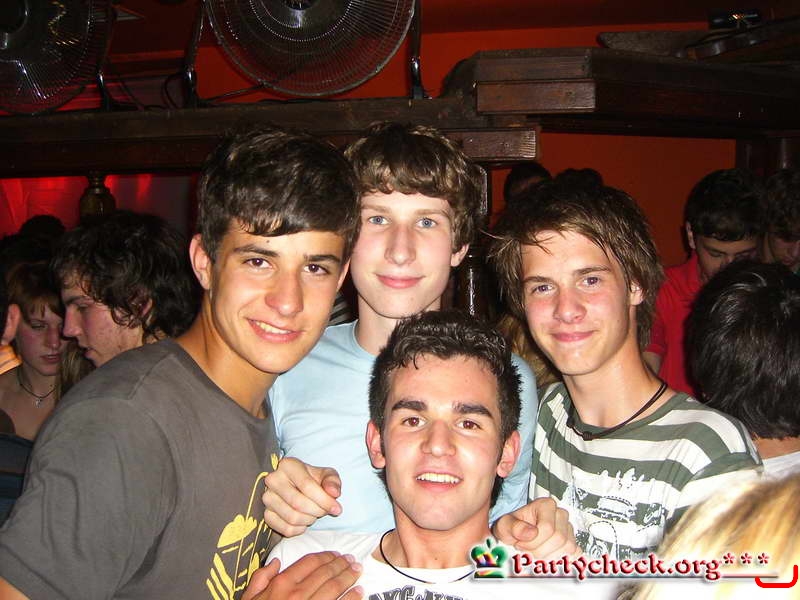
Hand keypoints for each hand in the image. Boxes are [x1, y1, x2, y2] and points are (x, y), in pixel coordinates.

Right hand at [242, 552, 362, 599]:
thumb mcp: (251, 598)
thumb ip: (261, 578)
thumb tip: (275, 563)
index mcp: (282, 584)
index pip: (310, 562)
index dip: (326, 556)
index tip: (336, 554)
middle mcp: (297, 594)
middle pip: (326, 572)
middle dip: (342, 564)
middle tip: (352, 560)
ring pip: (335, 587)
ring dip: (349, 577)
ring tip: (357, 571)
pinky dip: (352, 597)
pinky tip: (359, 591)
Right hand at [263, 457, 342, 536]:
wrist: (296, 486)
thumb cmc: (313, 479)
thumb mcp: (326, 475)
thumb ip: (332, 481)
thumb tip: (334, 493)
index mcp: (288, 465)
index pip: (307, 486)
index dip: (324, 500)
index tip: (337, 509)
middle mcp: (273, 480)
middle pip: (298, 503)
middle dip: (318, 511)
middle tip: (325, 511)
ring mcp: (267, 498)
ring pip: (292, 517)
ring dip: (310, 520)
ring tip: (315, 513)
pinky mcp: (266, 514)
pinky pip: (286, 529)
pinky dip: (300, 529)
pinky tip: (305, 521)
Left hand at [492, 497, 578, 558]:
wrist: (517, 535)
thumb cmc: (513, 528)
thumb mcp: (505, 525)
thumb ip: (513, 527)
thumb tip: (531, 533)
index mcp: (546, 505)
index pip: (548, 528)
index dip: (532, 541)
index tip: (520, 543)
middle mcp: (560, 514)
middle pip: (559, 539)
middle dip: (540, 550)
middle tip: (527, 549)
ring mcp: (569, 528)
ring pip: (568, 547)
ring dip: (549, 556)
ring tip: (535, 552)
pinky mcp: (573, 542)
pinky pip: (575, 554)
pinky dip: (561, 560)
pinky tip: (546, 557)